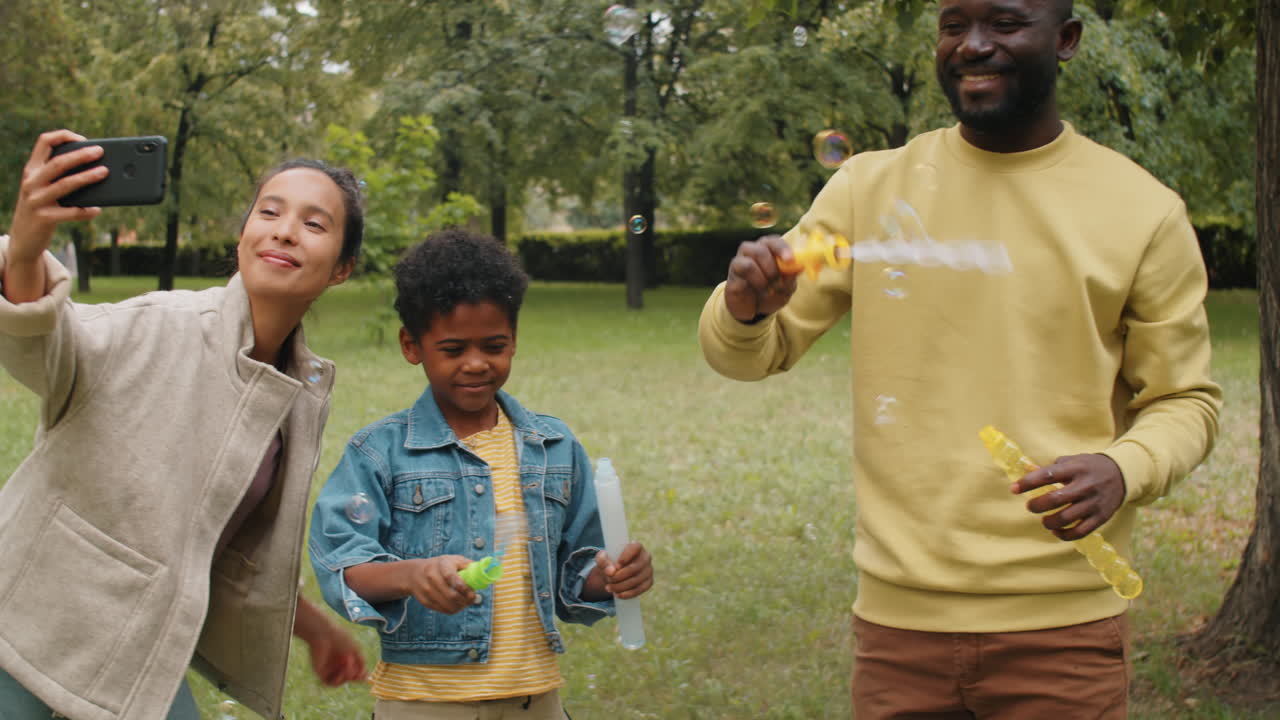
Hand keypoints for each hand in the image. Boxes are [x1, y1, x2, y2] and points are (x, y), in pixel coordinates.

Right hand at [9, 130, 105, 262]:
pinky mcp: (43, 218)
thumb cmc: (42, 209)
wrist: (23, 239)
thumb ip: (59, 177)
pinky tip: (97, 210)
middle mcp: (31, 182)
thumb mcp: (43, 189)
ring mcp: (35, 200)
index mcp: (32, 170)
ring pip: (65, 184)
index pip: (44, 142)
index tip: (83, 139)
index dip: (64, 136)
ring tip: (105, 172)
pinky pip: (70, 212)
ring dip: (87, 177)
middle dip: (81, 155)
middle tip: (100, 151)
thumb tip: (97, 168)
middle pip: (58, 162)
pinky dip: (86, 211)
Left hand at [305, 621, 366, 686]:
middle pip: (349, 677)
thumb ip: (361, 664)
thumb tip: (365, 678)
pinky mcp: (320, 671)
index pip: (355, 671)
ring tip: (348, 664)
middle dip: (354, 674)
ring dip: (347, 676)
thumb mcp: (356, 651)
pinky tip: (341, 672)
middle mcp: (337, 664)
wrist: (324, 633)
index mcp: (346, 657)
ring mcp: (329, 668)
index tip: (364, 672)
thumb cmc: (341, 638)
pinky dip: (337, 680)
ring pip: (340, 681)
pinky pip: (329, 683)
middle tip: (356, 666)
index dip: (361, 674)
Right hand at [406, 555, 476, 613]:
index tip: (473, 593)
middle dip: (465, 600)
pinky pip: (443, 610)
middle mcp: (431, 577)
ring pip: (448, 605)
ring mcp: (426, 590)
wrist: (414, 573)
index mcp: (441, 565)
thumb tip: (484, 571)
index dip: (464, 588)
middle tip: (473, 599)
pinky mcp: (424, 601)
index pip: (452, 578)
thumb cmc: (440, 566)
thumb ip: (468, 565)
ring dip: (461, 606)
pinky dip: (453, 610)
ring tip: (466, 602)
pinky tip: (458, 605)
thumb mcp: (453, 559)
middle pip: (451, 595)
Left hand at [592, 542, 652, 599]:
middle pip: (634, 568)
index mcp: (636, 546)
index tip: (616, 565)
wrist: (616, 574)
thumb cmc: (610, 562)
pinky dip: (628, 594)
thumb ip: (602, 561)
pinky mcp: (649, 582)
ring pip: (636, 580)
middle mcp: (646, 557)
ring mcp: (649, 570)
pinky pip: (640, 589)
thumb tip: (610, 571)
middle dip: (619, 576)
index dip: (626, 556)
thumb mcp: (602, 559)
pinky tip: (618, 594)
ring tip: (609, 588)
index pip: (635, 547)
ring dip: (621, 586)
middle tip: (608, 579)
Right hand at [724, 234, 797, 322]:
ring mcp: (741, 260)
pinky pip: (743, 270)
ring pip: (750, 260)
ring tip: (770, 290)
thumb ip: (791, 276)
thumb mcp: (786, 287)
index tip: (790, 260)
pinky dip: (756, 282)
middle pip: (761, 248)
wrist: (754, 310)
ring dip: (764, 277)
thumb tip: (800, 265)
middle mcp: (753, 250)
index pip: (774, 241)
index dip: (783, 248)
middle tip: (779, 283)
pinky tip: (761, 292)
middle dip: (773, 267)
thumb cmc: (772, 292)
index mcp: (769, 250)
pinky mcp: (734, 272)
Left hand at [1013, 453, 1126, 540]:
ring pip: (1066, 519)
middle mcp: (1085, 486)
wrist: (1122, 474)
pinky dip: (1064, 535)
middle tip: (1030, 506)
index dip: (1027, 483)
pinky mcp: (1101, 517)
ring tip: (1044, 519)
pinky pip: (1079, 532)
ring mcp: (1094, 503)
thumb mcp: (1072, 460)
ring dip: (1048, 522)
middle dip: (1036, 505)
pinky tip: (1056, 530)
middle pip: (1055, 499)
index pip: (1047, 475)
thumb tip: (1026, 469)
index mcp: (1075, 468)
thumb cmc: (1089, 467)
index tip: (1013, 489)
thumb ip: (1050, 467)